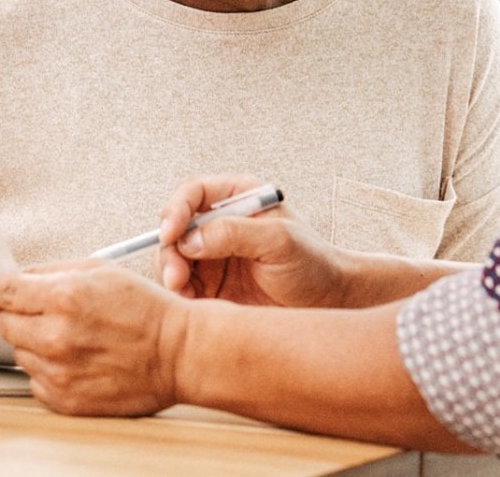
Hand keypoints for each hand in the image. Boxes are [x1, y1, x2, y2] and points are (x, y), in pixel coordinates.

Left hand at [0, 261, 187, 416]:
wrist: (177, 352)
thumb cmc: (146, 309)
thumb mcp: (101, 270)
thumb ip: (54, 271)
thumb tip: (22, 278)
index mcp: (64, 298)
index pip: (0, 292)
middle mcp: (55, 336)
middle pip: (0, 324)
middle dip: (3, 313)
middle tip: (25, 309)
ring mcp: (58, 372)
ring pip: (18, 351)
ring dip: (32, 339)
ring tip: (70, 333)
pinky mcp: (64, 399)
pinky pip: (35, 379)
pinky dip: (46, 367)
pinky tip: (75, 356)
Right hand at [159, 174, 347, 307]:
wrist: (329, 304)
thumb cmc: (312, 263)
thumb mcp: (280, 241)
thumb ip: (236, 232)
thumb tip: (190, 238)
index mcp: (238, 197)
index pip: (193, 193)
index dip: (176, 210)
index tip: (171, 234)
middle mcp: (220, 222)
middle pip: (176, 227)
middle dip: (170, 250)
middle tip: (176, 278)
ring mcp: (213, 254)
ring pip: (174, 258)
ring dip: (172, 274)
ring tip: (185, 295)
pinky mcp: (210, 285)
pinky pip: (182, 286)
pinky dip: (180, 296)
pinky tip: (192, 307)